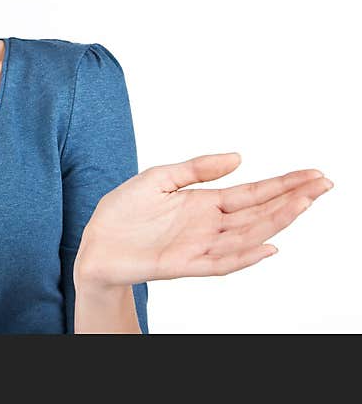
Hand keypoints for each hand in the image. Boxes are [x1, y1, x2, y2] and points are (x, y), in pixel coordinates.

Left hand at [73, 152, 333, 287]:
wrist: (96, 242)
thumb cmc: (124, 211)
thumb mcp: (159, 177)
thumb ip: (198, 168)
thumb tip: (239, 157)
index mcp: (205, 203)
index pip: (252, 193)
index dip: (282, 184)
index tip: (312, 174)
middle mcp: (209, 226)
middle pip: (259, 212)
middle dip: (292, 199)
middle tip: (323, 185)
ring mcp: (199, 246)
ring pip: (247, 235)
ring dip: (277, 221)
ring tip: (303, 203)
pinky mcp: (184, 263)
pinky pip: (221, 262)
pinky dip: (245, 256)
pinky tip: (267, 245)